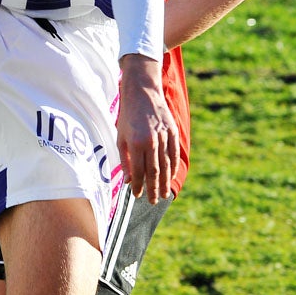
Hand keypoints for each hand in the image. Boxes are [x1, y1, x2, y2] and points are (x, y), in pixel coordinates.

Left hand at [116, 53, 178, 203]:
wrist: (143, 92)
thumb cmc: (127, 116)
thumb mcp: (121, 137)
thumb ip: (125, 159)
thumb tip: (129, 180)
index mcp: (136, 143)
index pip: (139, 171)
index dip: (139, 186)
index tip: (138, 195)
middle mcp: (152, 141)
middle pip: (155, 172)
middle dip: (154, 189)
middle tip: (153, 201)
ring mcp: (164, 137)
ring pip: (166, 165)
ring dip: (165, 182)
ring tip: (163, 195)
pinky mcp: (173, 132)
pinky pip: (174, 154)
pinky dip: (173, 168)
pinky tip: (171, 177)